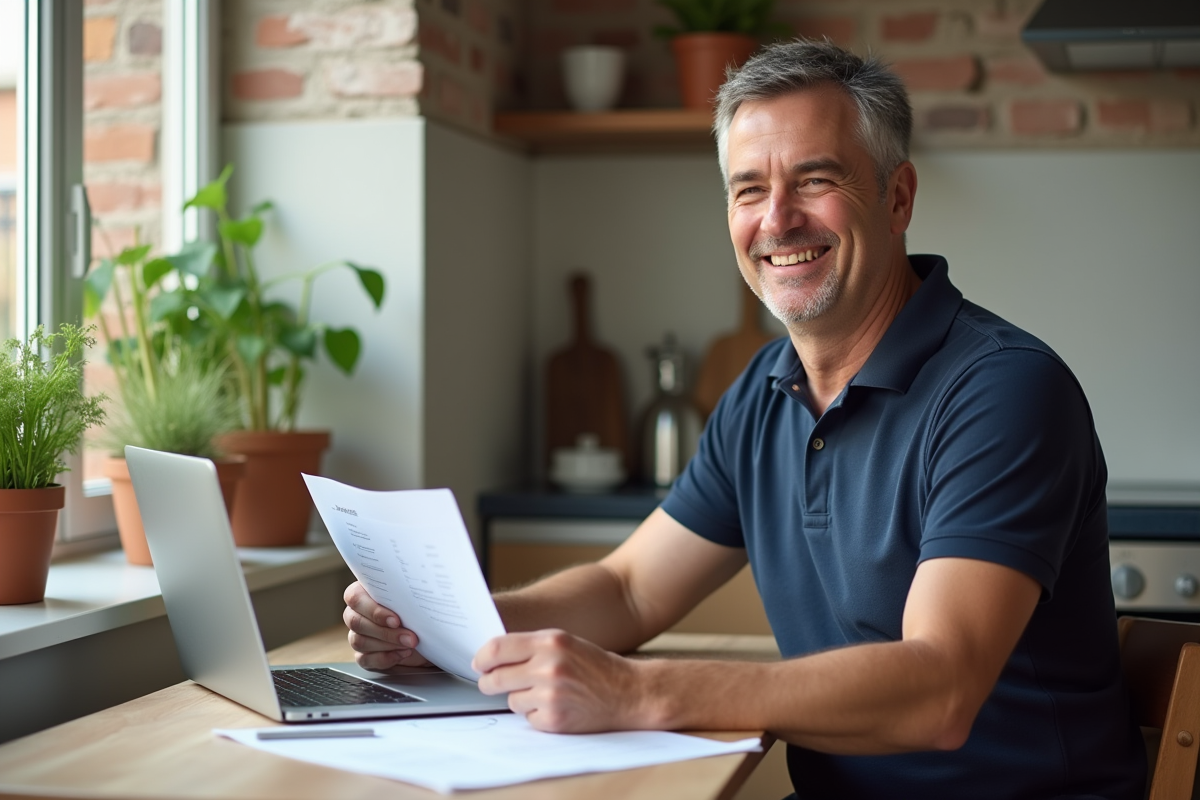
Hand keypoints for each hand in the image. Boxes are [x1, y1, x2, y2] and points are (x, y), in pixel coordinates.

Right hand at [342, 581, 431, 670]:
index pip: (354, 597)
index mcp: (364, 593)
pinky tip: (402, 654)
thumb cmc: (418, 612)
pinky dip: (385, 658)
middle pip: (356, 622)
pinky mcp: (363, 655)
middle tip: (410, 637)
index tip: (396, 620)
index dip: (373, 610)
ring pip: (359, 641)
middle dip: (386, 632)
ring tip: (410, 645)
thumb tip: (416, 598)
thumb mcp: (416, 601)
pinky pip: (365, 659)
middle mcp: (356, 614)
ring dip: (388, 645)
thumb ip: (408, 596)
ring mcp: (357, 635)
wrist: (428, 635)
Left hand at [472, 629, 651, 732]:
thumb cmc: (594, 665)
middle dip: (490, 682)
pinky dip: (536, 714)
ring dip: (520, 698)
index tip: (479, 664)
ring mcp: (551, 695)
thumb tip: (490, 657)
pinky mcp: (554, 719)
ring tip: (544, 693)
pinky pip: (527, 717)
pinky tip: (556, 706)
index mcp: (550, 641)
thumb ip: (531, 646)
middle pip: (496, 678)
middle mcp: (549, 666)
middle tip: (492, 683)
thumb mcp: (565, 642)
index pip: (497, 648)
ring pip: (510, 699)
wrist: (629, 692)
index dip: (482, 658)